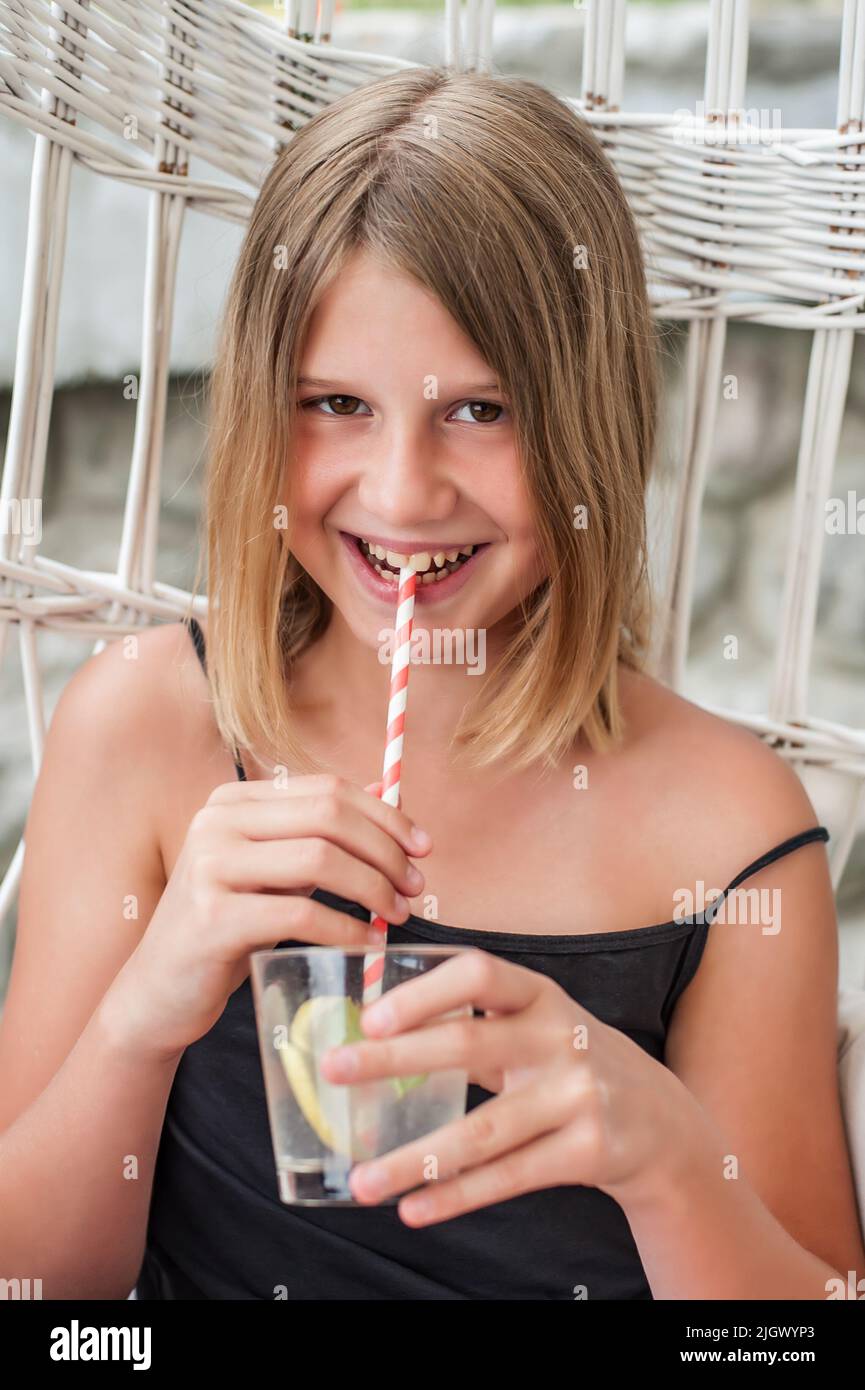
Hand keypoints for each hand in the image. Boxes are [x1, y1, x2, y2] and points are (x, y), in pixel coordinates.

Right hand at [99, 774, 430, 1061]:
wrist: (159, 991)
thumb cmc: (227, 928)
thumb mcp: (273, 871)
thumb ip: (319, 833)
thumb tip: (386, 790)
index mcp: (233, 800)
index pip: (327, 789)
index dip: (385, 815)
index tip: (423, 848)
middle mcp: (216, 821)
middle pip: (328, 817)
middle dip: (385, 850)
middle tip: (415, 886)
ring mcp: (209, 865)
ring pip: (319, 859)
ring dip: (372, 887)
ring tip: (396, 914)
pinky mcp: (211, 916)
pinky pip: (299, 914)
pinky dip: (344, 927)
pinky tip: (364, 942)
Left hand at [319, 948, 695, 1224]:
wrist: (661, 1121)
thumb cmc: (570, 1062)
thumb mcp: (535, 1025)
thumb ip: (472, 1022)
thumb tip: (377, 1022)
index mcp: (540, 996)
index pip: (479, 974)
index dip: (425, 991)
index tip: (370, 1014)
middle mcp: (561, 1037)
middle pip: (469, 1044)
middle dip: (394, 1058)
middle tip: (333, 1069)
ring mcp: (577, 1095)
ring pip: (482, 1131)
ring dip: (414, 1158)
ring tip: (360, 1180)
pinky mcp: (588, 1151)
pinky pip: (509, 1177)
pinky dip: (456, 1195)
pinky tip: (412, 1208)